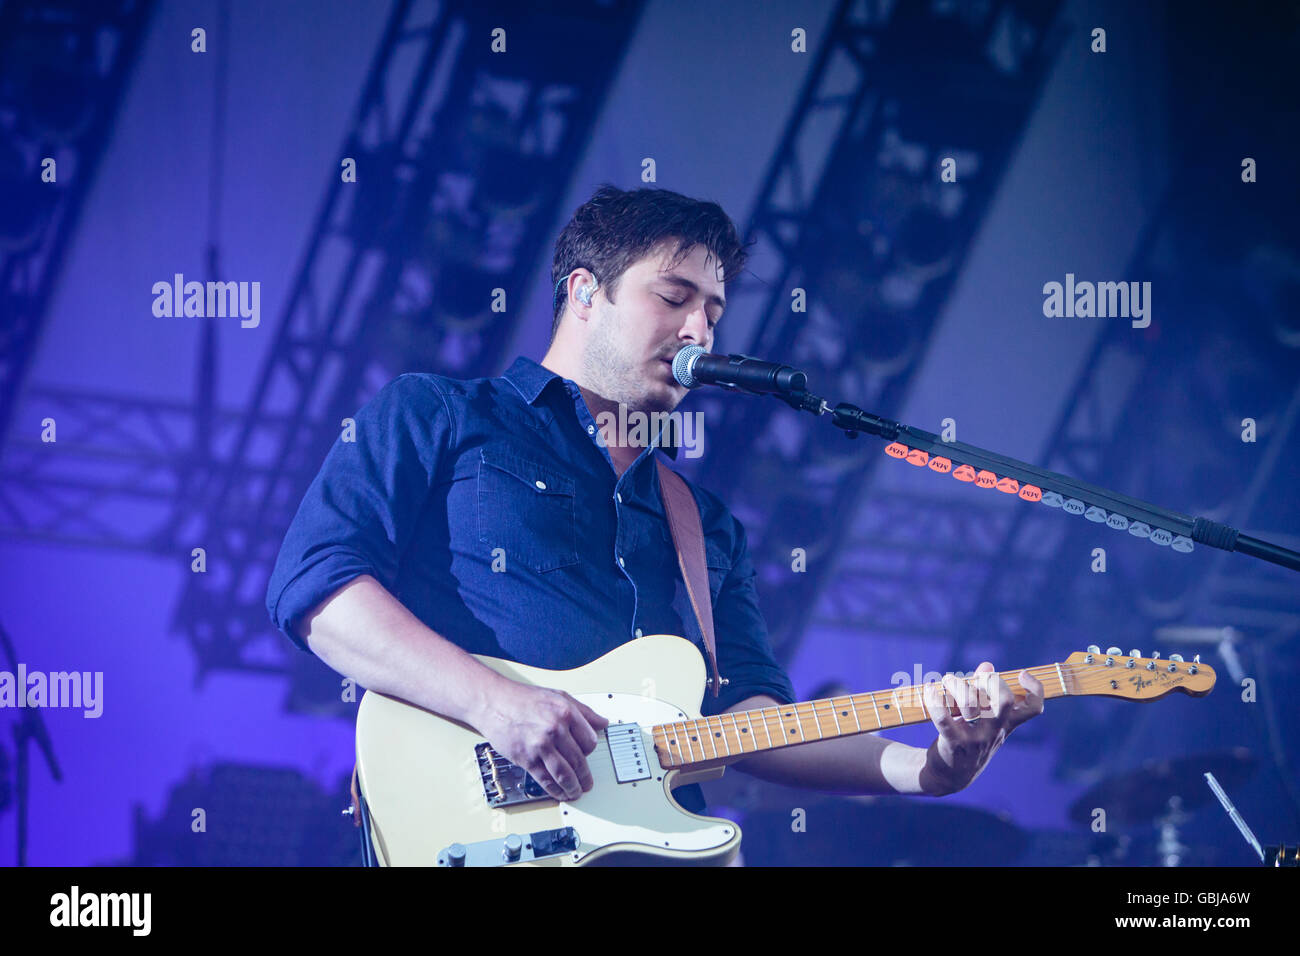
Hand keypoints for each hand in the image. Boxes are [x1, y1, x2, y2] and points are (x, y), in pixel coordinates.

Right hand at [474, 680, 608, 801]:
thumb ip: (583, 711)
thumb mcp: (559, 696)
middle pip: (579, 760)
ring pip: (565, 774)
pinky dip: (555, 790)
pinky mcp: (526, 758)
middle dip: (585, 776)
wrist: (494, 702)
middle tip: (587, 783)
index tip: (588, 756)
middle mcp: (555, 729)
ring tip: (576, 792)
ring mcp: (541, 745)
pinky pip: (545, 780)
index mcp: (566, 712)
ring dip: (573, 787)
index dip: (590, 751)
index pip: (590, 741)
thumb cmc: (523, 699)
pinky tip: (559, 793)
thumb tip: (602, 723)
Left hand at [919, 662, 1043, 795]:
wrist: (951, 775)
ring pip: (971, 705)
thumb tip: (987, 665)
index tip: (1021, 674)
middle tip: (976, 679)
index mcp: (1006, 724)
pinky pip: (943, 719)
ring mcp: (975, 739)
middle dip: (991, 680)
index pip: (1034, 708)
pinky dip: (934, 700)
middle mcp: (995, 732)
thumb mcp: (983, 720)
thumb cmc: (969, 738)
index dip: (1035, 688)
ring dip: (957, 685)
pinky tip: (929, 690)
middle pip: (1005, 701)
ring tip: (947, 680)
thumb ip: (986, 691)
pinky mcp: (953, 744)